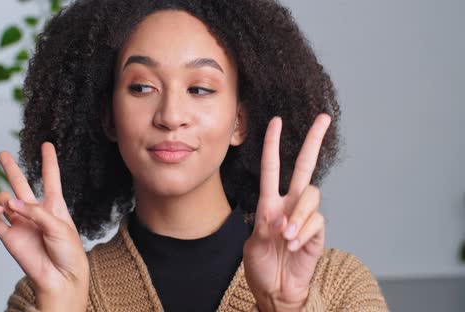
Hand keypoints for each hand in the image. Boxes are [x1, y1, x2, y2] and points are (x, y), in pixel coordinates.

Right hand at [0, 142, 88, 310]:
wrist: (60, 277)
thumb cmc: (68, 251)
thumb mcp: (59, 226)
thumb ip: (35, 212)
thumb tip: (10, 203)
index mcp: (54, 206)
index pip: (50, 178)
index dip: (49, 161)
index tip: (46, 144)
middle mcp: (35, 212)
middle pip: (21, 184)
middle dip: (11, 168)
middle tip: (1, 153)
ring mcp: (21, 223)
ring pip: (4, 199)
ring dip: (3, 197)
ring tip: (8, 203)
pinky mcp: (9, 235)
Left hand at [243, 114, 330, 311]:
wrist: (275, 290)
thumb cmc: (261, 266)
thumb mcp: (253, 244)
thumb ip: (266, 227)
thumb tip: (284, 219)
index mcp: (270, 203)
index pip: (272, 167)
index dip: (272, 144)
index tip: (275, 121)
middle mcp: (289, 204)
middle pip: (304, 166)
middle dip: (313, 141)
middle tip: (323, 119)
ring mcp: (305, 217)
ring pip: (311, 195)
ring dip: (298, 215)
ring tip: (286, 236)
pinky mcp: (318, 232)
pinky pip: (317, 221)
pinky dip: (304, 232)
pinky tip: (294, 245)